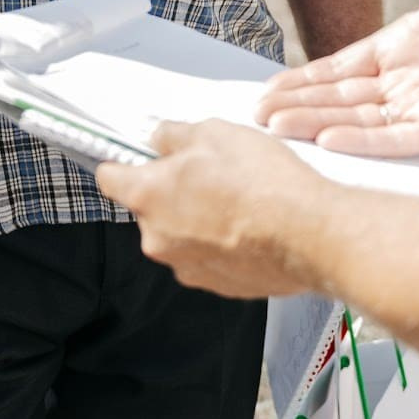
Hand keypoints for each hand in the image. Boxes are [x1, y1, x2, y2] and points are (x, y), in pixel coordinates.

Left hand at [95, 120, 330, 299]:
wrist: (310, 234)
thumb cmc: (263, 184)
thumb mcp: (214, 132)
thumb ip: (175, 135)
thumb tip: (162, 139)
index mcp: (148, 196)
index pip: (109, 178)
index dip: (122, 163)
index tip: (134, 159)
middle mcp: (158, 238)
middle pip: (148, 207)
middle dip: (171, 191)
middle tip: (208, 173)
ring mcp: (186, 266)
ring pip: (179, 233)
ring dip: (197, 218)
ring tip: (237, 201)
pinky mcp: (215, 285)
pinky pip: (206, 256)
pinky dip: (221, 242)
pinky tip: (249, 225)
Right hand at [257, 0, 418, 155]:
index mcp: (408, 45)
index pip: (344, 67)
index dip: (305, 78)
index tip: (268, 89)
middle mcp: (413, 80)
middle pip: (343, 98)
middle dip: (299, 105)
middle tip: (256, 117)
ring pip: (360, 120)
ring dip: (317, 124)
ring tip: (276, 129)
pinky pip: (399, 138)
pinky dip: (364, 141)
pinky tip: (328, 140)